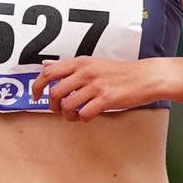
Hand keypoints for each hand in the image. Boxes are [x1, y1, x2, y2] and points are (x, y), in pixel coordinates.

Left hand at [30, 58, 170, 118]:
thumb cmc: (120, 72)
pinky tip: (87, 116)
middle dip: (52, 106)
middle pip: (54, 92)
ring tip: (74, 115)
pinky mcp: (106, 99)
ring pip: (67, 105)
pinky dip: (82, 119)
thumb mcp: (92, 63)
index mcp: (80, 63)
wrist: (146, 77)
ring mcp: (95, 86)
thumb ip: (69, 67)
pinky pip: (84, 114)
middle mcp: (85, 72)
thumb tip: (46, 66)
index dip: (37, 86)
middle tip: (58, 110)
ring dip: (67, 115)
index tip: (37, 96)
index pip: (48, 72)